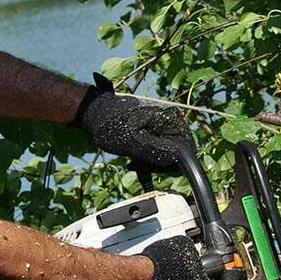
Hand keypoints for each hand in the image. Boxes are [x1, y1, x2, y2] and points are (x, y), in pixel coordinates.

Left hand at [72, 74, 193, 168]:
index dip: (173, 164)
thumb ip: (156, 151)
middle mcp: (171, 118)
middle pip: (178, 152)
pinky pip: (158, 147)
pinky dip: (148, 157)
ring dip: (152, 162)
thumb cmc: (110, 124)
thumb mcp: (132, 142)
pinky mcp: (154, 127)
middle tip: (139, 166)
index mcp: (171, 118)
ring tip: (133, 163)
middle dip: (160, 163)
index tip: (152, 168)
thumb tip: (177, 159)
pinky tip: (135, 163)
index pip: (187, 150)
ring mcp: (162, 122)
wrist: (93, 111)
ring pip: (167, 151)